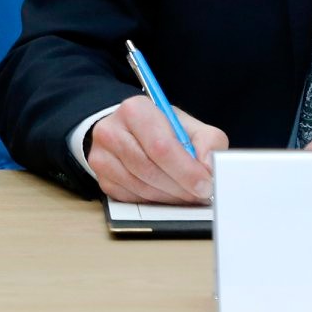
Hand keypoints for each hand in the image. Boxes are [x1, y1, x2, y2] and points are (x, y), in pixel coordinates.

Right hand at [86, 95, 227, 203]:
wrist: (130, 131)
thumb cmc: (161, 128)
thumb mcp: (188, 125)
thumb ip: (208, 141)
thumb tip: (208, 167)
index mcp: (135, 110)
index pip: (161, 146)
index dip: (186, 170)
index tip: (205, 184)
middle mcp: (111, 131)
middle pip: (150, 170)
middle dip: (180, 187)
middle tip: (200, 193)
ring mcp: (102, 157)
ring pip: (141, 188)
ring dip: (170, 197)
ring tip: (186, 193)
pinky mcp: (102, 179)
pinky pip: (132, 199)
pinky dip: (155, 201)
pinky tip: (167, 194)